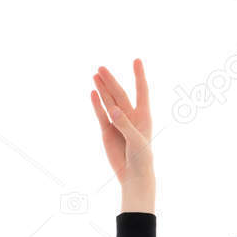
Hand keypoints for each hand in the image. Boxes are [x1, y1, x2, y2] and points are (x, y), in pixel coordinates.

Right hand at [90, 59, 152, 185]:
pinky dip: (97, 104)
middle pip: (120, 94)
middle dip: (111, 81)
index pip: (141, 91)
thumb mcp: (136, 142)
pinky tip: (93, 93)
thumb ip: (125, 125)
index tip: (136, 60)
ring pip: (109, 102)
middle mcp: (130, 116)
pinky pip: (101, 115)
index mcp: (143, 116)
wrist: (133, 176)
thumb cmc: (141, 159)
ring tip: (96, 74)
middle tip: (101, 68)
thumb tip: (113, 109)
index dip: (139, 76)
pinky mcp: (108, 131)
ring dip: (103, 89)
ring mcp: (118, 123)